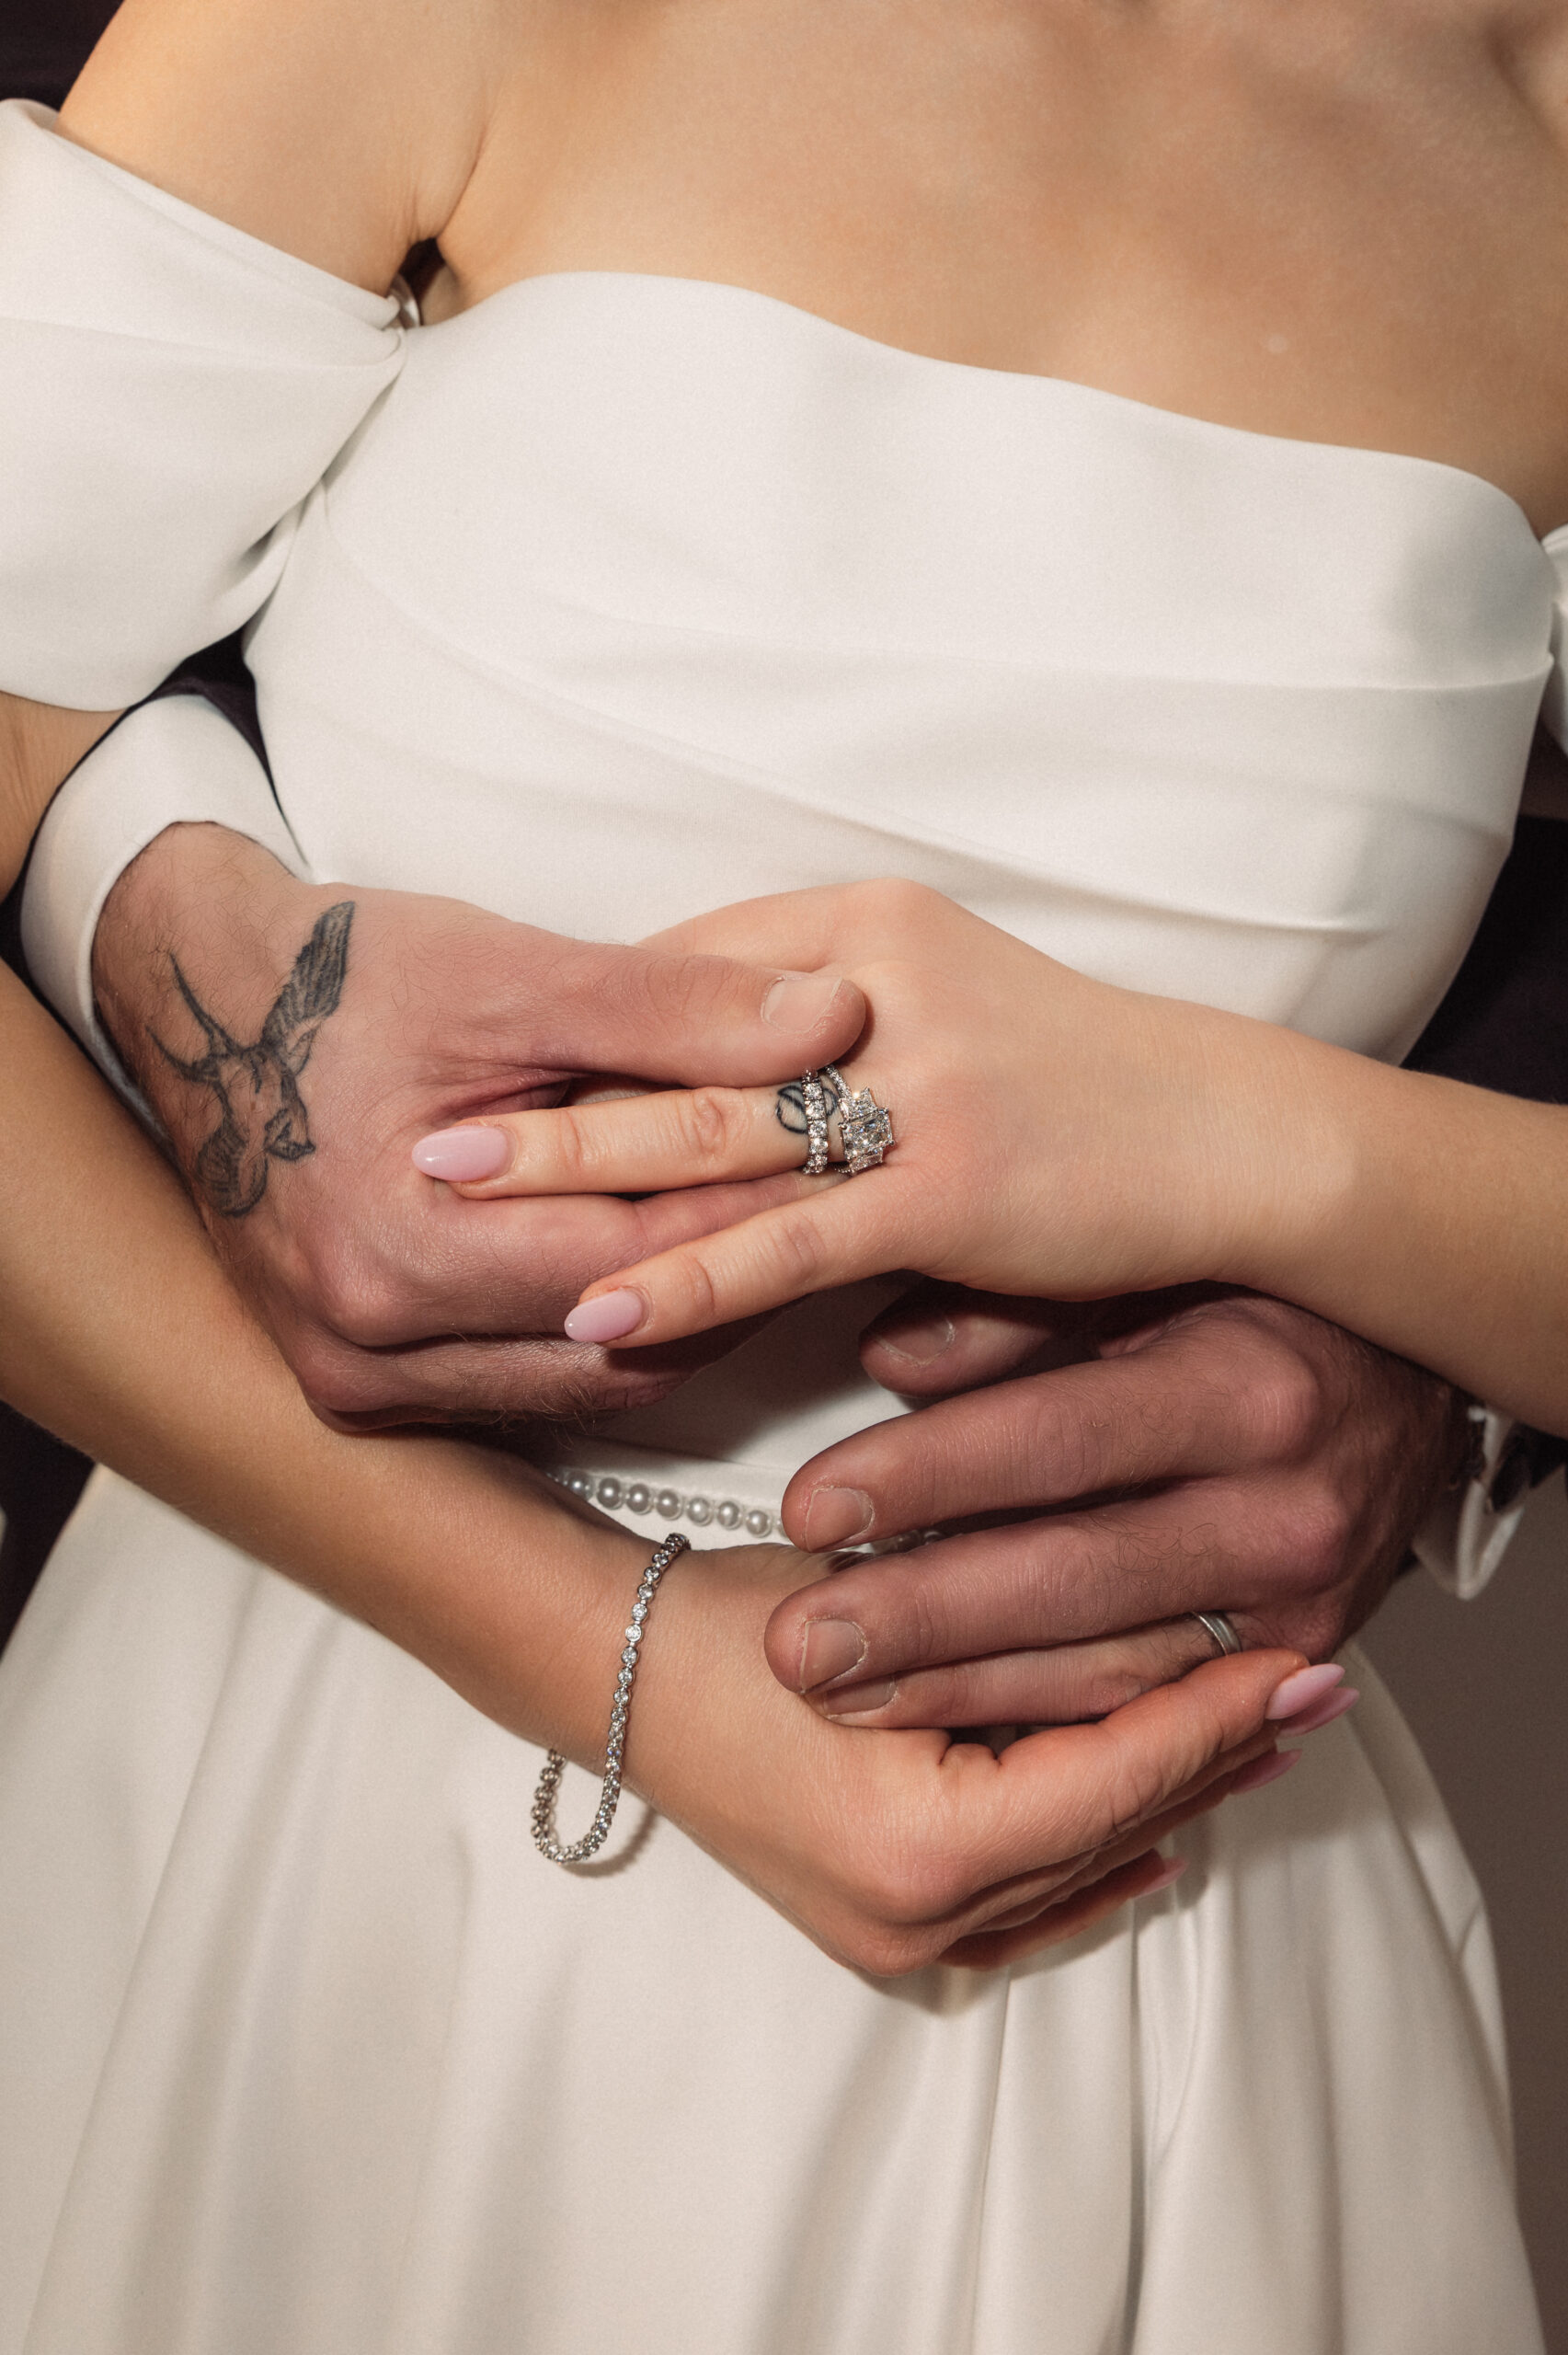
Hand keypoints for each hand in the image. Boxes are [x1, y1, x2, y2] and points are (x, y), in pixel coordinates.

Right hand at [91, 824, 863, 1423]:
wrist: (204, 1002)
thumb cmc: (347, 975)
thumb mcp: (513, 973)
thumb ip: (677, 1010)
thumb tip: (834, 1022)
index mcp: (396, 1254)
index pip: (634, 1262)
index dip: (756, 1210)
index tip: (850, 1159)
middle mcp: (366, 1348)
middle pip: (617, 1343)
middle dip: (732, 1270)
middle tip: (836, 1204)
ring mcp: (355, 1380)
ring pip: (583, 1385)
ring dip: (677, 1314)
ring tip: (767, 1232)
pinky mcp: (357, 1386)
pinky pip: (525, 1387)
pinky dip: (603, 1334)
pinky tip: (665, 1265)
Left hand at [417, 880, 1311, 1346]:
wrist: (1234, 1128)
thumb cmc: (1082, 1075)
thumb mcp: (942, 1005)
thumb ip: (821, 1025)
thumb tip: (706, 1073)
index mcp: (864, 929)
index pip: (685, 971)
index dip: (579, 1024)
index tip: (480, 1068)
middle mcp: (875, 986)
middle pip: (671, 1039)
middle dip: (538, 1084)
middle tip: (407, 1118)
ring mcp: (916, 1082)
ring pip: (711, 1131)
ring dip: (574, 1168)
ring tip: (453, 1194)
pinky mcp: (953, 1181)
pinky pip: (791, 1236)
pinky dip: (688, 1277)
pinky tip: (601, 1313)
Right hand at [623, 1539, 1319, 1972]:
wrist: (610, 1668)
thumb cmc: (736, 1620)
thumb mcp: (900, 1611)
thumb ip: (1039, 1642)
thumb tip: (1185, 1639)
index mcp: (920, 1847)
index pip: (1115, 1779)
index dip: (1215, 1717)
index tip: (1296, 1662)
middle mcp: (914, 1917)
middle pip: (1112, 1830)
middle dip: (1213, 1755)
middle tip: (1311, 1688)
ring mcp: (895, 1939)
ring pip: (1077, 1866)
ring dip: (1165, 1798)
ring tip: (1256, 1737)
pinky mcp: (881, 1928)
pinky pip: (1024, 1910)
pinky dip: (1096, 1862)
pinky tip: (1161, 1831)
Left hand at [754, 1284, 1467, 1727]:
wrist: (1411, 1374)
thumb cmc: (1253, 1297)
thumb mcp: (1144, 1269)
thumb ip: (1016, 1312)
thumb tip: (886, 1360)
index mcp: (1246, 1388)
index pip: (1055, 1443)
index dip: (924, 1481)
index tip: (808, 1512)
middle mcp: (1287, 1508)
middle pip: (1073, 1579)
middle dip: (922, 1619)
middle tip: (799, 1645)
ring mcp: (1303, 1600)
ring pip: (1108, 1667)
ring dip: (965, 1689)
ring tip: (840, 1693)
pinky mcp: (1299, 1655)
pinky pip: (1152, 1699)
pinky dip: (1044, 1717)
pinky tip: (945, 1717)